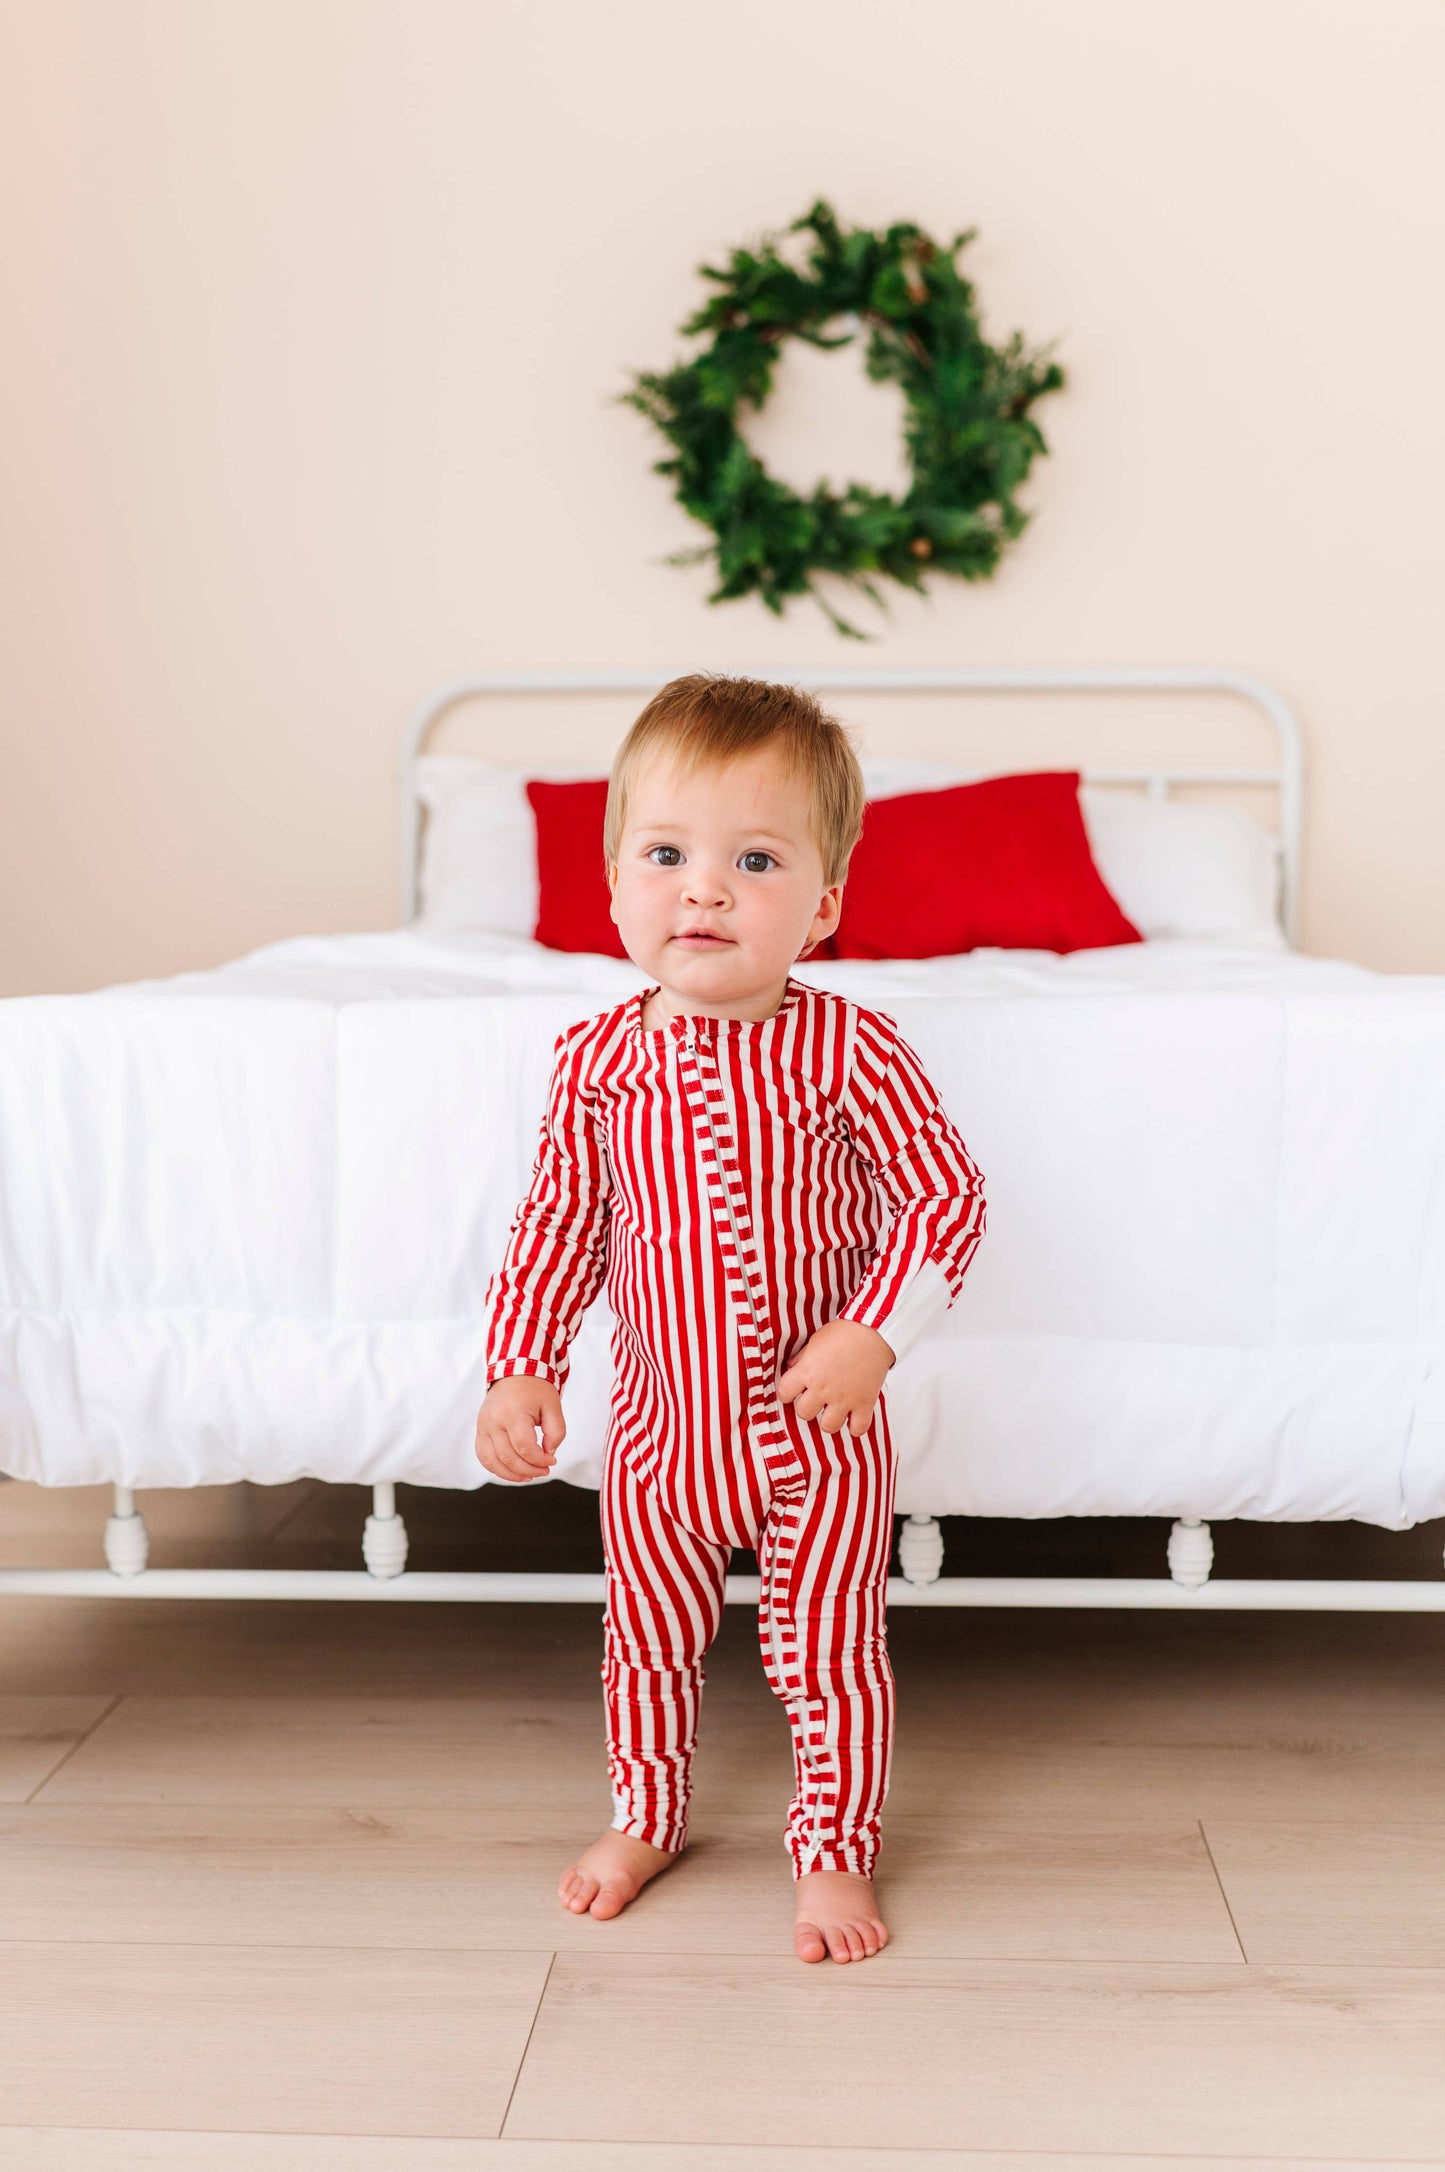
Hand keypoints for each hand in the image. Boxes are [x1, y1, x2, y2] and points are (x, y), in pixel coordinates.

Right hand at [474, 1376, 564, 1482]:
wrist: (514, 1371)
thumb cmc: (535, 1388)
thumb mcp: (553, 1406)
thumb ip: (556, 1432)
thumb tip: (548, 1454)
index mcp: (513, 1413)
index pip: (525, 1448)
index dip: (540, 1460)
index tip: (552, 1460)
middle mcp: (494, 1421)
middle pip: (509, 1458)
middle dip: (529, 1470)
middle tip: (544, 1470)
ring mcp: (483, 1426)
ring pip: (492, 1461)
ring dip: (511, 1475)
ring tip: (528, 1476)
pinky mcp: (480, 1429)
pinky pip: (483, 1456)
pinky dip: (496, 1468)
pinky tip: (512, 1471)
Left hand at [777, 1319, 893, 1436]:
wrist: (874, 1331)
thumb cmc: (845, 1332)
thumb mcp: (815, 1340)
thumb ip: (802, 1357)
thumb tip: (792, 1366)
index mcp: (808, 1371)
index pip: (784, 1393)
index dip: (787, 1393)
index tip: (792, 1391)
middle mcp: (823, 1388)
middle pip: (804, 1414)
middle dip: (807, 1408)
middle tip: (814, 1401)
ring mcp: (844, 1398)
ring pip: (828, 1427)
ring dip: (829, 1420)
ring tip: (833, 1411)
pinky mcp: (864, 1403)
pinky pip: (858, 1428)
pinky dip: (856, 1427)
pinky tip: (853, 1417)